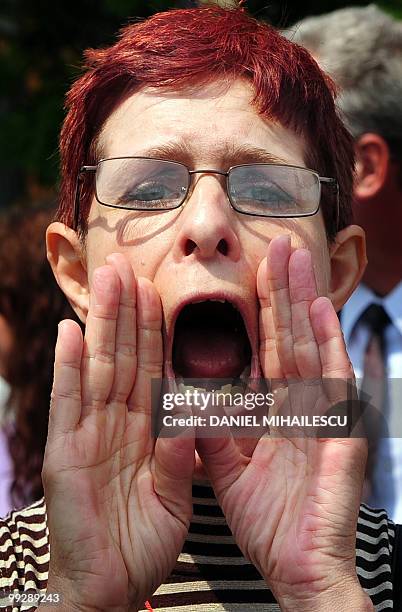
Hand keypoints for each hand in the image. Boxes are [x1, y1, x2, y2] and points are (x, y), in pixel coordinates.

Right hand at [42, 253, 194, 610]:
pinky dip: (67, 369)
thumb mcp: (173, 494)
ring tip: (106, 281)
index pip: (152, 369)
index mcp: (144, 432)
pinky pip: (68, 405)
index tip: (159, 291)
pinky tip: (70, 332)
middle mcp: (114, 424)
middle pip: (123, 357)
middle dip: (127, 311)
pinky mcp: (65, 455)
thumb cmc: (139, 543)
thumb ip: (179, 451)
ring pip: (98, 368)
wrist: (106, 591)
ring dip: (102, 324)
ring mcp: (87, 435)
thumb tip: (191, 410)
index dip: (155, 330)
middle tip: (128, 266)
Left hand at [197, 235, 371, 609]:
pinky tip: (321, 308)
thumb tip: (189, 397)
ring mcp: (324, 415)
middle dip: (281, 292)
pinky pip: (334, 382)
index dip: (258, 314)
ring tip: (294, 259)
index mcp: (275, 413)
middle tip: (276, 245)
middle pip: (288, 338)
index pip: (265, 352)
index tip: (248, 276)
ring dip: (302, 302)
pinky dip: (328, 344)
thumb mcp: (228, 470)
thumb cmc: (268, 523)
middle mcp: (301, 405)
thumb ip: (211, 432)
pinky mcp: (341, 432)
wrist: (298, 569)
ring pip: (310, 347)